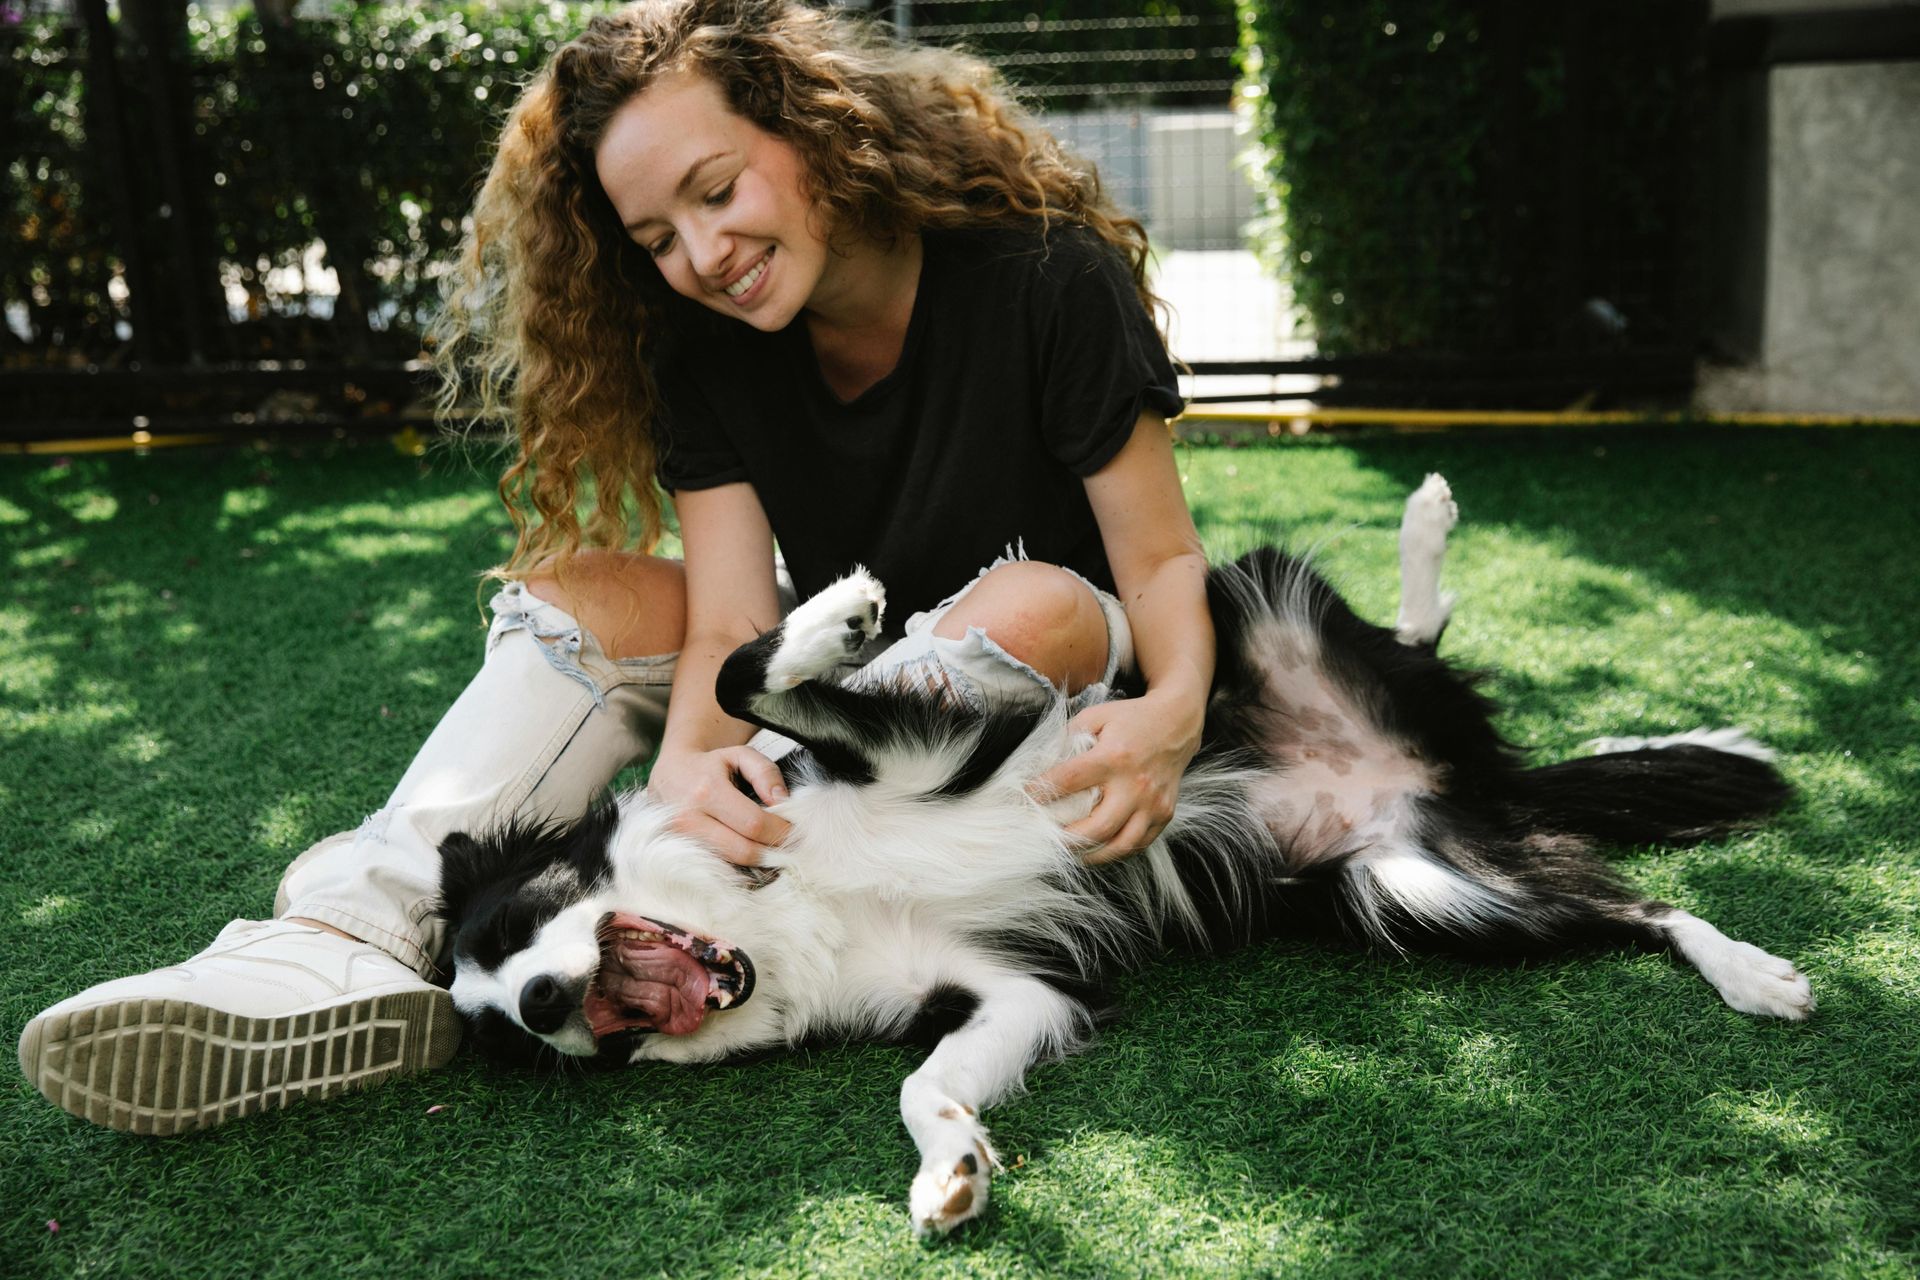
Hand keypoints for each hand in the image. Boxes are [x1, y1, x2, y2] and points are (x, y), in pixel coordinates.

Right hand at [647, 745, 792, 865]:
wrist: (669, 774)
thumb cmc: (709, 765)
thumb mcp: (739, 755)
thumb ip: (765, 772)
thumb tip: (782, 801)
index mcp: (707, 791)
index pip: (754, 824)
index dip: (780, 831)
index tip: (794, 829)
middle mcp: (689, 820)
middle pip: (744, 851)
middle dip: (773, 851)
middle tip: (789, 845)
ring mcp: (680, 841)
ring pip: (731, 864)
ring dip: (758, 861)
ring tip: (772, 848)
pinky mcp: (679, 854)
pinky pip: (717, 868)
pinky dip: (739, 866)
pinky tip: (751, 853)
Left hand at [1032, 690, 1203, 863]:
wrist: (1177, 722)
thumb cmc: (1131, 719)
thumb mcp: (1096, 716)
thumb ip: (1068, 738)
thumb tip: (1041, 764)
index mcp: (1113, 757)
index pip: (1068, 782)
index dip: (1041, 792)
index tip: (1024, 798)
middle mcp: (1135, 784)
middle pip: (1096, 827)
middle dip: (1065, 839)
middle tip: (1045, 840)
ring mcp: (1152, 803)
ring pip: (1119, 844)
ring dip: (1091, 855)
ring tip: (1070, 853)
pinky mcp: (1165, 814)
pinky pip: (1139, 843)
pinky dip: (1116, 851)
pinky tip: (1098, 848)